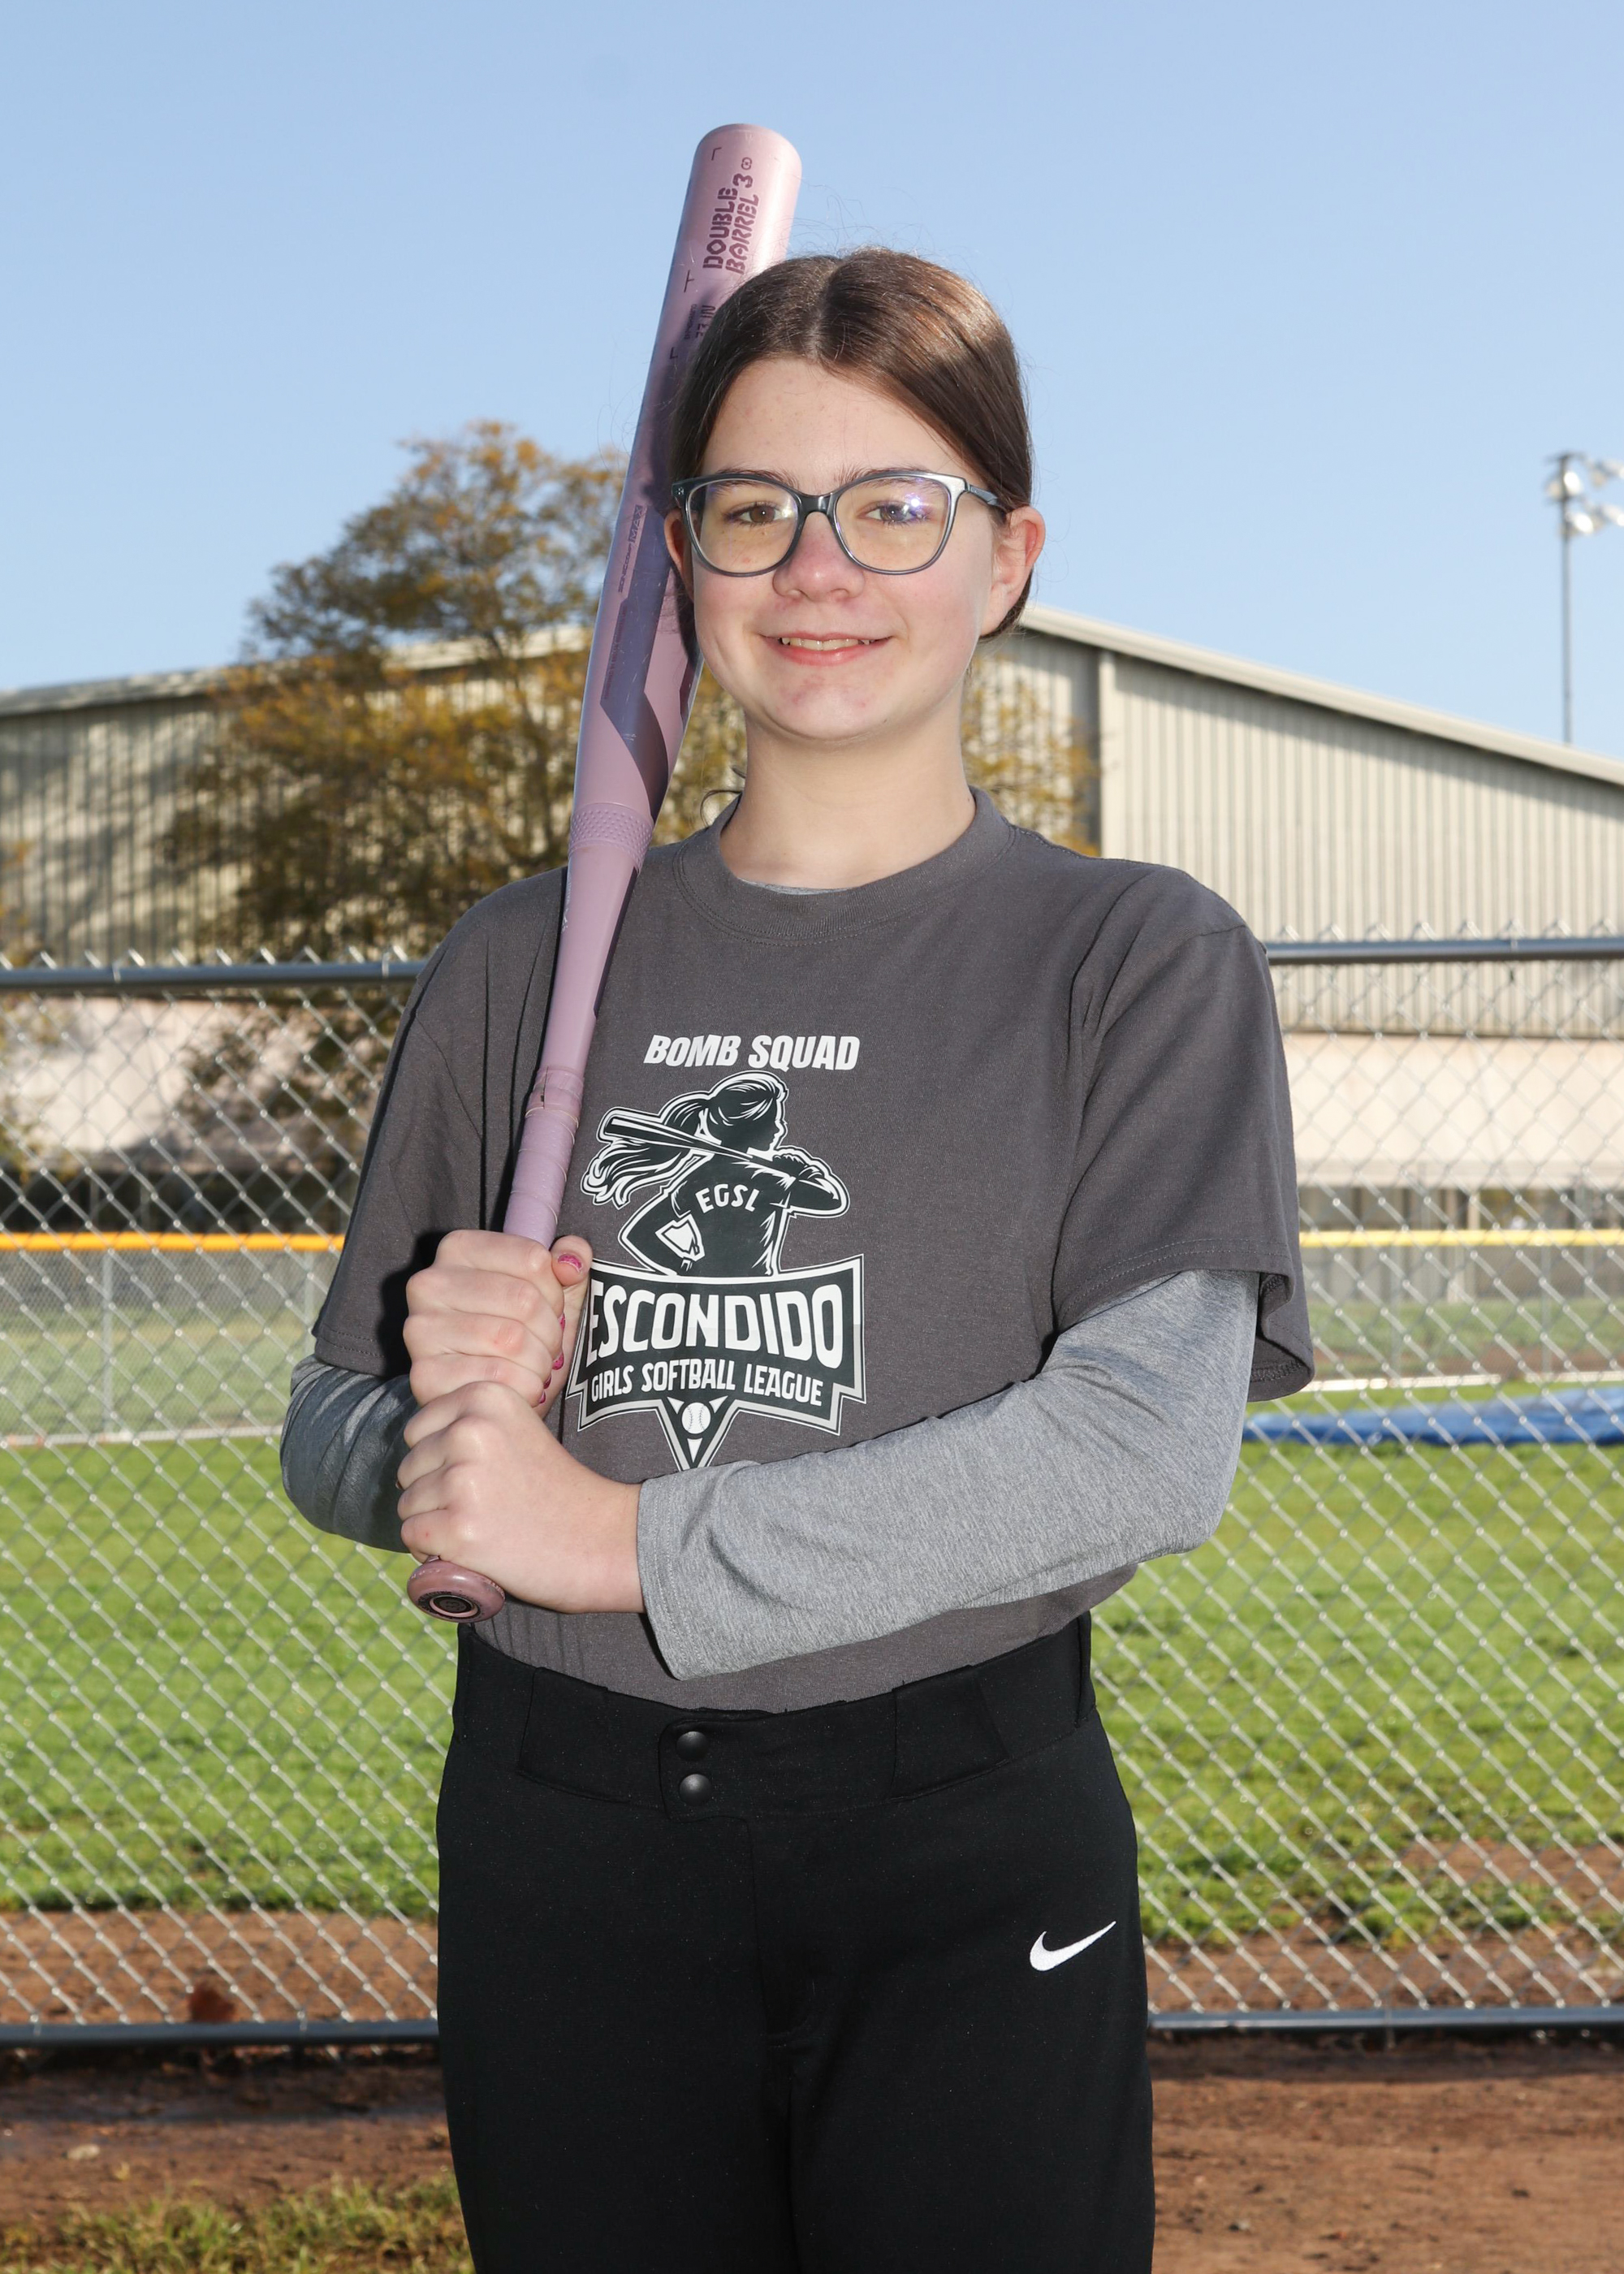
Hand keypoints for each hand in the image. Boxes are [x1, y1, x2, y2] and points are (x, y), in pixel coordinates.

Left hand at [397, 1380, 643, 1613]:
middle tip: (483, 1506)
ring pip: (407, 1505)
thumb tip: (413, 1450)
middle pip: (408, 1467)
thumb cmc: (557, 1490)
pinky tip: (470, 1550)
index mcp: (485, 1397)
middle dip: (432, 1493)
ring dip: (433, 1523)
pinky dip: (432, 1550)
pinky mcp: (459, 1528)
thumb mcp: (517, 1430)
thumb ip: (470, 1426)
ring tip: (483, 1527)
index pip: (417, 1429)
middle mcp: (470, 1431)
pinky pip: (412, 1538)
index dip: (437, 1460)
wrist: (601, 1538)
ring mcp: (464, 1480)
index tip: (478, 1476)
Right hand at [403, 1230, 591, 1414]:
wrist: (487, 1400)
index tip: (551, 1311)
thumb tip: (571, 1262)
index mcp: (459, 1249)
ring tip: (536, 1369)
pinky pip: (496, 1376)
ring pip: (511, 1339)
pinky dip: (524, 1388)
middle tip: (549, 1349)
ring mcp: (420, 1328)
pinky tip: (520, 1390)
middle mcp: (430, 1283)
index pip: (532, 1259)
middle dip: (551, 1332)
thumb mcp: (553, 1292)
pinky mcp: (424, 1373)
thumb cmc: (521, 1338)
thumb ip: (570, 1259)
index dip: (555, 1293)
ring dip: (540, 1362)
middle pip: (523, 1299)